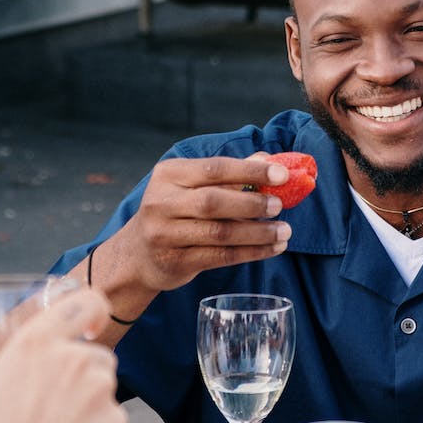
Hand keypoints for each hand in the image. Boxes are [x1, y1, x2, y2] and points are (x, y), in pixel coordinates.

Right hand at [0, 287, 125, 422]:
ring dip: (90, 404)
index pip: (84, 302)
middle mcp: (73, 358)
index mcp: (36, 343)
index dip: (93, 310)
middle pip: (95, 356)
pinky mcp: (115, 420)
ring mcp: (98, 389)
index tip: (91, 326)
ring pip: (105, 388)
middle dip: (82, 377)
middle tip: (52, 408)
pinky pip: (113, 419)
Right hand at [107, 154, 293, 295]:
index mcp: (169, 174)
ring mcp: (165, 234)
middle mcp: (162, 202)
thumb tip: (269, 160)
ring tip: (284, 231)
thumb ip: (230, 174)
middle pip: (213, 201)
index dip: (250, 171)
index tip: (281, 175)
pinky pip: (220, 257)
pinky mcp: (175, 261)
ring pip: (219, 233)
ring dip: (257, 233)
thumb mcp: (193, 186)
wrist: (137, 254)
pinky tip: (272, 248)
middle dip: (252, 203)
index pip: (214, 168)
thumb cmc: (176, 212)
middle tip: (280, 205)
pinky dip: (251, 252)